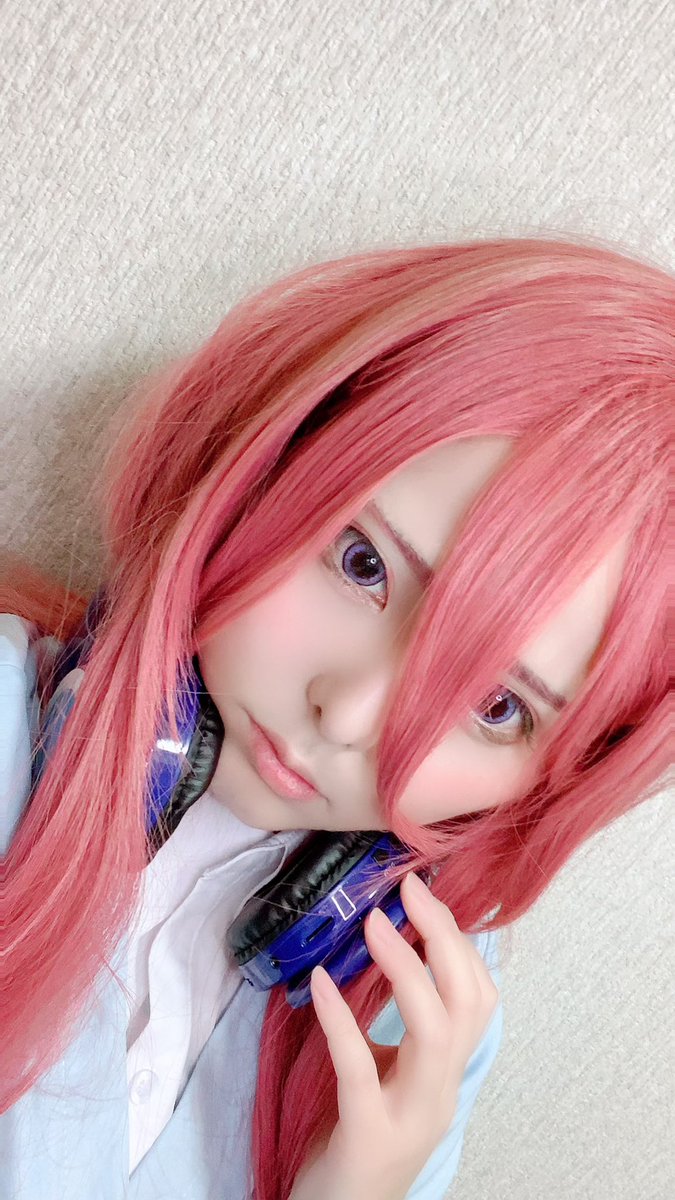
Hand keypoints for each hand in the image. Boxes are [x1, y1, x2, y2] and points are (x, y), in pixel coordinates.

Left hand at [289, 871, 498, 1199]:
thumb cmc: (357, 1138)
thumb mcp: (388, 1074)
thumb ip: (395, 1025)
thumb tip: (384, 946)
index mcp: (446, 1073)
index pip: (479, 996)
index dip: (456, 939)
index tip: (422, 892)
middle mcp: (441, 1092)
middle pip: (470, 1003)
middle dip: (443, 938)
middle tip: (407, 890)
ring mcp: (410, 1117)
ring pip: (435, 1032)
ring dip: (406, 969)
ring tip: (373, 923)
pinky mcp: (367, 1135)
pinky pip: (360, 1069)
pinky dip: (342, 1019)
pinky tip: (321, 982)